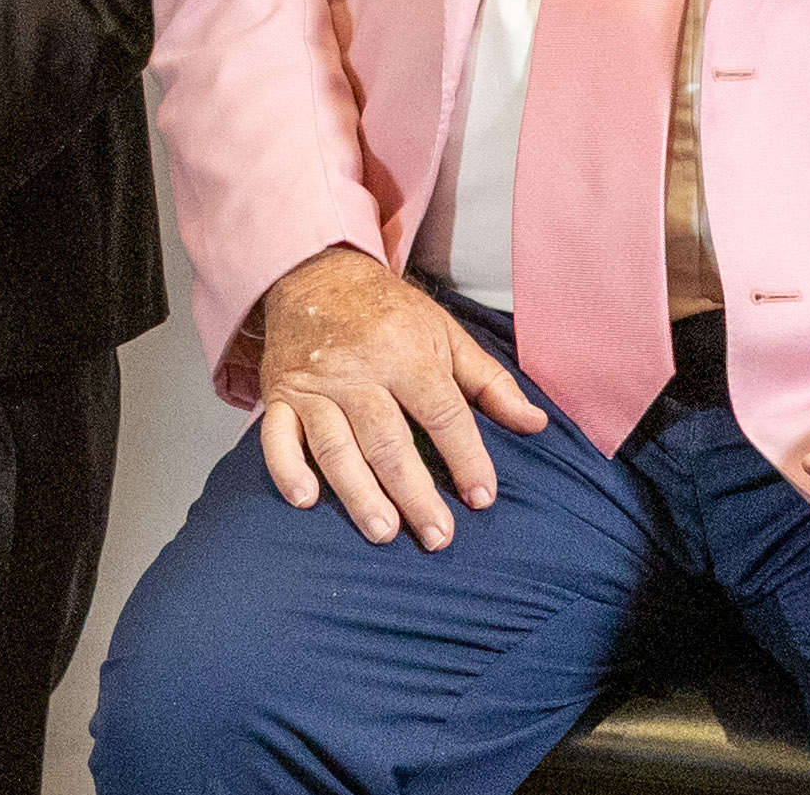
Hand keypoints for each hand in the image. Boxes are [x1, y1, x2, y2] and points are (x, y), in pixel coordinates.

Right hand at [252, 246, 546, 549]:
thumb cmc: (387, 311)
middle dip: (413, 492)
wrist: (313, 272)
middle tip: (437, 536)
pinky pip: (275, 436)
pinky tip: (306, 500)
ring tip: (384, 532)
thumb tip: (535, 423)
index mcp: (404, 351)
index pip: (441, 412)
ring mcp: (313, 385)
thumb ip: (489, 382)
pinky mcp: (279, 395)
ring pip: (334, 445)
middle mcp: (357, 370)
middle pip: (387, 439)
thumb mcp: (445, 333)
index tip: (482, 497)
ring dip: (358, 492)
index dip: (466, 456)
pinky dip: (286, 469)